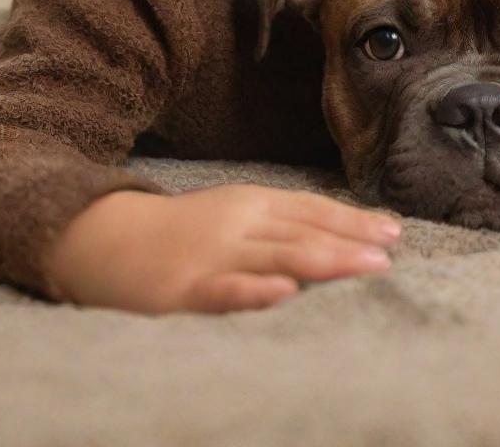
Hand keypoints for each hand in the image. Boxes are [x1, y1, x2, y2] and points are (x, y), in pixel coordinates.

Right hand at [42, 183, 401, 314]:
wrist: (104, 237)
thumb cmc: (181, 233)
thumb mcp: (235, 216)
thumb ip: (281, 226)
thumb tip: (341, 239)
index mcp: (252, 204)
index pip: (313, 209)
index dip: (354, 220)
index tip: (394, 233)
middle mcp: (238, 223)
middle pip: (303, 231)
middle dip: (350, 242)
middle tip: (389, 255)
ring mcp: (211, 255)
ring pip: (275, 256)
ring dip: (324, 261)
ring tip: (365, 266)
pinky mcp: (182, 289)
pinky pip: (223, 291)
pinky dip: (255, 291)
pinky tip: (284, 295)